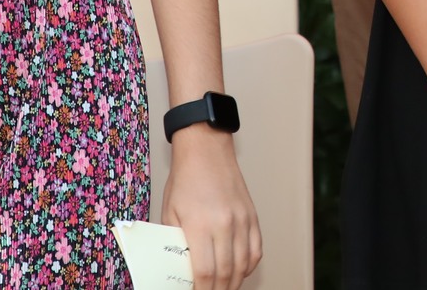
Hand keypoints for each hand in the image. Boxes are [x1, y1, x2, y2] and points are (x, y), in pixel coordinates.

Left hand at [161, 126, 261, 289]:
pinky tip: (240, 271)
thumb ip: (175, 241)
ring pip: (243, 264)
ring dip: (234, 282)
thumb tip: (177, 266)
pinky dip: (249, 265)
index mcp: (200, 225)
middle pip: (226, 273)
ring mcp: (242, 220)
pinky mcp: (251, 215)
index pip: (205, 271)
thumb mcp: (170, 212)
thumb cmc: (186, 179)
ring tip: (224, 288)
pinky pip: (256, 249)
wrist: (206, 150)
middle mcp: (225, 224)